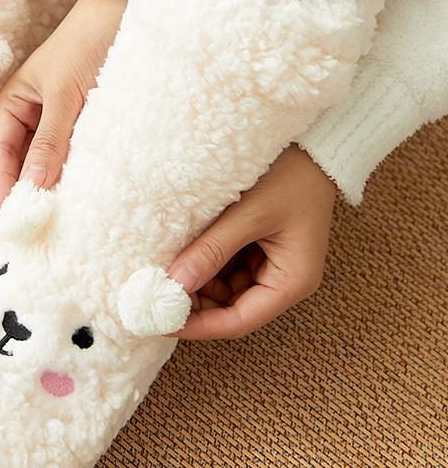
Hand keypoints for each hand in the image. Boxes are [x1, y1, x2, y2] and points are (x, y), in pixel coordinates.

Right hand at [0, 0, 127, 210]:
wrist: (128, 10)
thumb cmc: (88, 43)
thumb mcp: (65, 94)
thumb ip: (52, 141)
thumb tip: (34, 188)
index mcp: (15, 104)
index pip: (2, 155)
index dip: (5, 188)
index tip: (14, 220)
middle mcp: (35, 116)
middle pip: (25, 165)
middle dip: (30, 195)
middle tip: (39, 232)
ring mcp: (63, 121)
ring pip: (53, 164)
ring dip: (57, 188)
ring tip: (65, 223)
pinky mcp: (90, 124)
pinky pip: (79, 156)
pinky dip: (80, 176)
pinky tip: (89, 196)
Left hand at [168, 144, 337, 339]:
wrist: (315, 142)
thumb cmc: (292, 175)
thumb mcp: (249, 213)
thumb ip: (211, 250)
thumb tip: (175, 284)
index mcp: (292, 281)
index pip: (239, 320)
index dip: (199, 326)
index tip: (161, 321)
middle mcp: (283, 279)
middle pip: (230, 308)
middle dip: (193, 304)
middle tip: (152, 296)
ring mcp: (271, 264)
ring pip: (224, 289)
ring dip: (194, 283)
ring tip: (159, 274)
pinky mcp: (259, 248)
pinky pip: (225, 267)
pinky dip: (202, 264)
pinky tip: (178, 256)